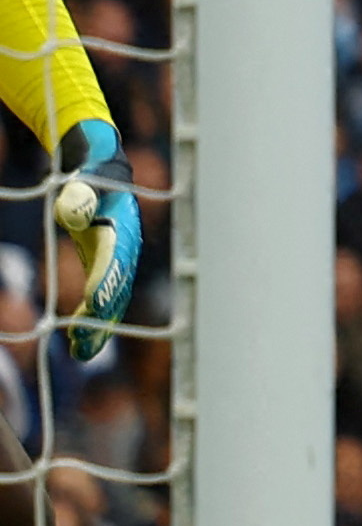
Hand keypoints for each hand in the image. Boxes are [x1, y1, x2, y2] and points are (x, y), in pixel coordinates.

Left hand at [55, 117, 130, 365]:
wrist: (103, 174)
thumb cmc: (90, 174)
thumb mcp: (84, 177)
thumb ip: (80, 190)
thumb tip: (71, 211)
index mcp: (123, 225)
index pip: (116, 257)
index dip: (105, 281)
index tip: (91, 304)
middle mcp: (126, 247)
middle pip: (117, 285)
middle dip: (102, 314)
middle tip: (81, 341)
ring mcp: (119, 260)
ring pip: (113, 299)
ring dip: (98, 326)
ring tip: (80, 351)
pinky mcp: (107, 268)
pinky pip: (104, 299)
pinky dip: (94, 321)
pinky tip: (79, 343)